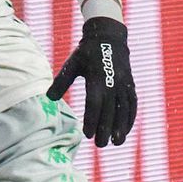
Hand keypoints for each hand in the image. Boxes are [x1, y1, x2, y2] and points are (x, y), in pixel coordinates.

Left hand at [48, 17, 136, 146]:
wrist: (109, 36)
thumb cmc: (86, 52)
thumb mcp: (72, 64)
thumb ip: (61, 81)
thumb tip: (49, 98)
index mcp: (96, 78)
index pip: (95, 103)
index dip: (92, 120)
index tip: (87, 135)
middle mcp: (112, 82)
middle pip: (110, 110)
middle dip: (106, 129)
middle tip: (101, 145)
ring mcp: (124, 83)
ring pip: (124, 109)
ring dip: (121, 126)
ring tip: (117, 143)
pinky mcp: (130, 84)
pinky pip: (132, 103)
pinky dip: (131, 117)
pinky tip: (126, 130)